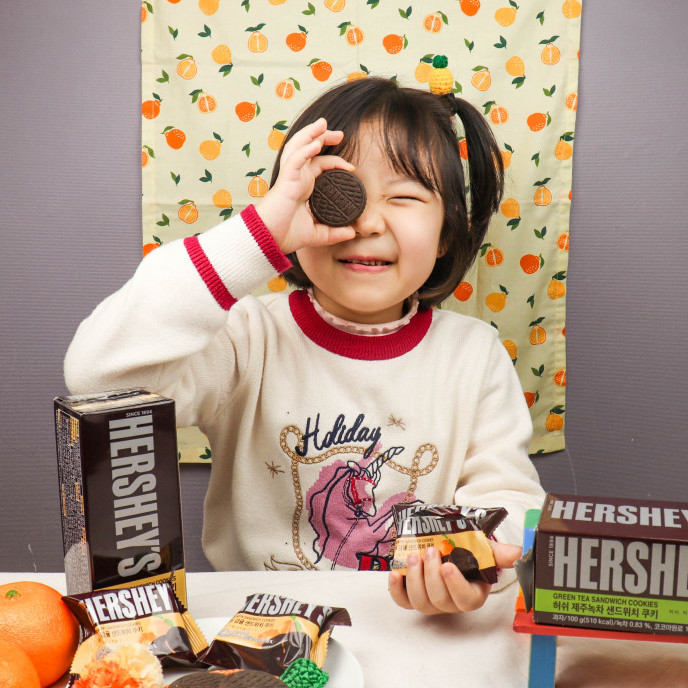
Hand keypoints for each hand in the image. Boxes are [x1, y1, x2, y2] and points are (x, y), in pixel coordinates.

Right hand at [253, 118, 356, 254]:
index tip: (352, 168)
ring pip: (298, 147)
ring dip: (310, 134)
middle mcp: (297, 178)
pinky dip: (305, 150)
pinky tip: (315, 144)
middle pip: (309, 148)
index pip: (320, 165)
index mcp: (303, 186)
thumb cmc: (285, 234)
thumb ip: (334, 232)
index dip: (336, 162)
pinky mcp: (285, 181)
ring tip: (323, 124)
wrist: (268, 239)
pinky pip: (295, 160)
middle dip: (323, 137)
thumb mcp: (317, 234)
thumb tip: (352, 233)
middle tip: (340, 134)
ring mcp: (290, 177)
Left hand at [388, 541, 521, 614]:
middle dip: (432, 575)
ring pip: (421, 602)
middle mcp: (451, 602)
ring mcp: (430, 601)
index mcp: (472, 593)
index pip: (466, 600)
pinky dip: (396, 589)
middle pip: (440, 601)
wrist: (446, 543)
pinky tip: (395, 573)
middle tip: (431, 551)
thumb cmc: (467, 549)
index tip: (448, 566)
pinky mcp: (412, 596)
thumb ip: (500, 552)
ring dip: (415, 579)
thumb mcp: (484, 547)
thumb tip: (519, 553)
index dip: (455, 586)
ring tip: (414, 557)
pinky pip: (402, 601)